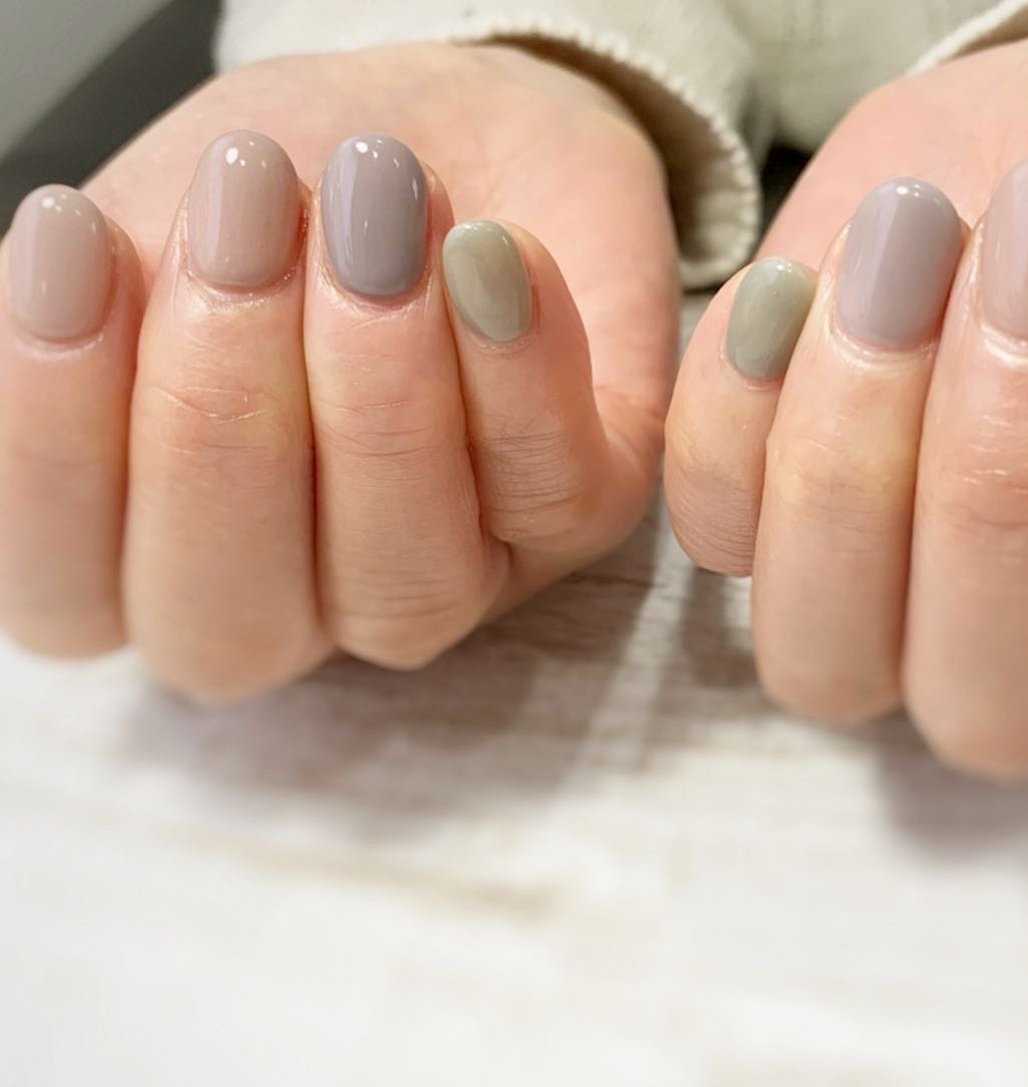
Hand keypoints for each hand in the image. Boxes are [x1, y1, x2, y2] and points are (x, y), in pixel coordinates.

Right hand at [0, 42, 677, 698]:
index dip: (57, 440)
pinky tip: (487, 250)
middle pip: (229, 627)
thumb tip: (77, 314)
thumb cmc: (284, 194)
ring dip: (378, 395)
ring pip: (405, 592)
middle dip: (223, 416)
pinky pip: (550, 493)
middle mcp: (298, 602)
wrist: (449, 127)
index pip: (65, 592)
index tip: (79, 236)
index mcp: (156, 558)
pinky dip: (516, 370)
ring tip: (373, 210)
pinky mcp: (577, 521)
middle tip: (243, 207)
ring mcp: (445, 581)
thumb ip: (108, 319)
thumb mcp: (157, 230)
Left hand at [665, 21, 1027, 778]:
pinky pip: (712, 521)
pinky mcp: (752, 535)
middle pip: (992, 697)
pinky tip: (796, 283)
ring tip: (918, 230)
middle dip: (1015, 464)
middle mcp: (1027, 680)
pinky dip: (740, 406)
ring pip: (825, 656)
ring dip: (860, 444)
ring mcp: (874, 630)